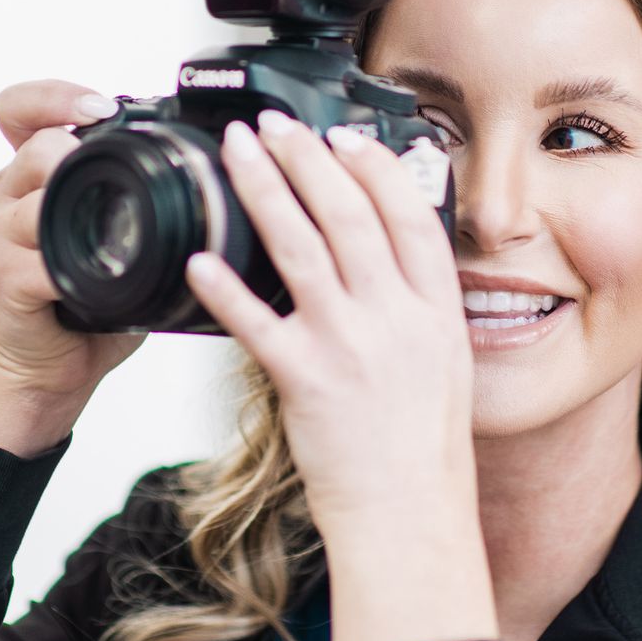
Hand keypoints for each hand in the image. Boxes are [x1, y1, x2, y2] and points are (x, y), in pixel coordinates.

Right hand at [0, 80, 146, 454]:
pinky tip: (99, 274)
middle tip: (113, 150)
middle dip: (73, 139)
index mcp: (35, 176)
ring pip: (31, 191)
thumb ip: (146, 202)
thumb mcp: (122, 238)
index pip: (20, 108)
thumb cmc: (91, 303)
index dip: (54, 96)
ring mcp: (4, 234)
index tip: (100, 108)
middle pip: (31, 140)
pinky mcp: (7, 276)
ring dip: (73, 194)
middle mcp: (10, 195)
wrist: (58, 367)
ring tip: (111, 213)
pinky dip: (72, 261)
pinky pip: (37, 256)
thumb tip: (219, 178)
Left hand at [185, 111, 497, 640]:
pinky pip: (257, 322)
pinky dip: (225, 287)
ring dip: (265, 190)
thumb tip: (383, 263)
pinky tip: (198, 259)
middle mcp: (394, 317)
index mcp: (433, 311)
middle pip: (347, 214)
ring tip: (237, 154)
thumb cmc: (423, 452)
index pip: (405, 215)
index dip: (372, 166)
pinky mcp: (305, 379)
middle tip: (273, 126)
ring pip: (301, 247)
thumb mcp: (443, 366)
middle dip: (306, 158)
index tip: (344, 136)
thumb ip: (415, 309)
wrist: (409, 514)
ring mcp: (350, 345)